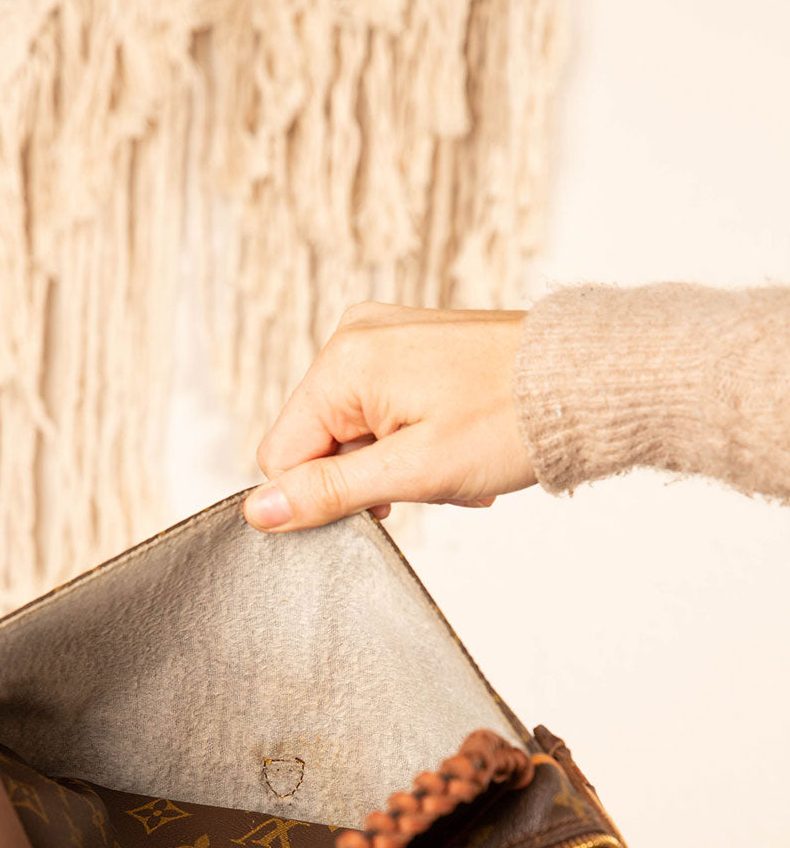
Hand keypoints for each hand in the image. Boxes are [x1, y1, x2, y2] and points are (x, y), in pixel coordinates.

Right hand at [245, 302, 535, 529]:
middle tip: (430, 481)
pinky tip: (454, 448)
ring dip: (397, 465)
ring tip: (452, 466)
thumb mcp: (413, 471)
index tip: (383, 503)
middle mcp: (355, 335)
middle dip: (369, 478)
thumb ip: (329, 491)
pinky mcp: (412, 345)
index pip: (282, 455)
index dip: (324, 495)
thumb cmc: (512, 419)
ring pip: (356, 433)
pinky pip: (385, 411)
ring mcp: (384, 335)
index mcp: (343, 361)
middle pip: (320, 442)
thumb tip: (259, 512)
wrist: (588, 382)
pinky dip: (415, 442)